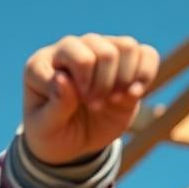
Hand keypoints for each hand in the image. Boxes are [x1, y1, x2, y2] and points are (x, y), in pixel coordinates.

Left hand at [22, 33, 158, 164]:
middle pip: (102, 50)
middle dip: (104, 83)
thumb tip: (64, 79)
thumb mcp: (45, 127)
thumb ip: (55, 106)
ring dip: (124, 78)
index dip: (84, 83)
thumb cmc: (52, 132)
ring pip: (126, 46)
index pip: (75, 56)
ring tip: (113, 99)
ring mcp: (97, 52)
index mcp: (41, 64)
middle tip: (95, 105)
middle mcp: (69, 50)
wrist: (71, 141)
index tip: (76, 106)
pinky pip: (146, 53)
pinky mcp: (123, 63)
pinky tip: (134, 95)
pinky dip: (145, 74)